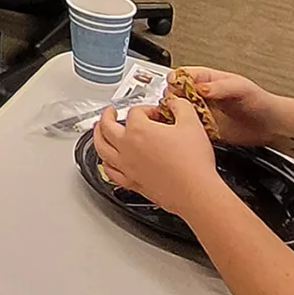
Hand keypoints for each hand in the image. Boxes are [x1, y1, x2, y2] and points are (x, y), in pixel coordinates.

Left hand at [92, 100, 221, 220]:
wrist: (196, 192)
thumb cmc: (193, 162)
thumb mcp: (192, 123)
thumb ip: (181, 106)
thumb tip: (175, 102)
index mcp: (139, 130)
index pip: (135, 112)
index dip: (147, 109)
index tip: (156, 113)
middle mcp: (127, 147)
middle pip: (107, 126)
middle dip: (107, 116)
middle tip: (110, 111)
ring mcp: (127, 166)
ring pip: (102, 148)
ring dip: (97, 137)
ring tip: (97, 131)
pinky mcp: (132, 183)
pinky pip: (110, 172)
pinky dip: (105, 164)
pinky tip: (107, 162)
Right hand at [180, 67, 284, 148]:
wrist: (271, 125)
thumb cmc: (260, 101)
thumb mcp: (240, 87)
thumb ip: (219, 86)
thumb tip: (199, 88)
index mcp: (205, 80)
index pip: (180, 75)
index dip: (175, 82)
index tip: (177, 90)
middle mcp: (200, 96)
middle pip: (174, 94)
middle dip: (172, 100)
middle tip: (179, 107)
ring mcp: (201, 113)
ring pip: (178, 113)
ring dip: (176, 116)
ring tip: (184, 120)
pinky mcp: (205, 130)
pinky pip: (189, 130)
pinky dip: (186, 131)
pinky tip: (191, 131)